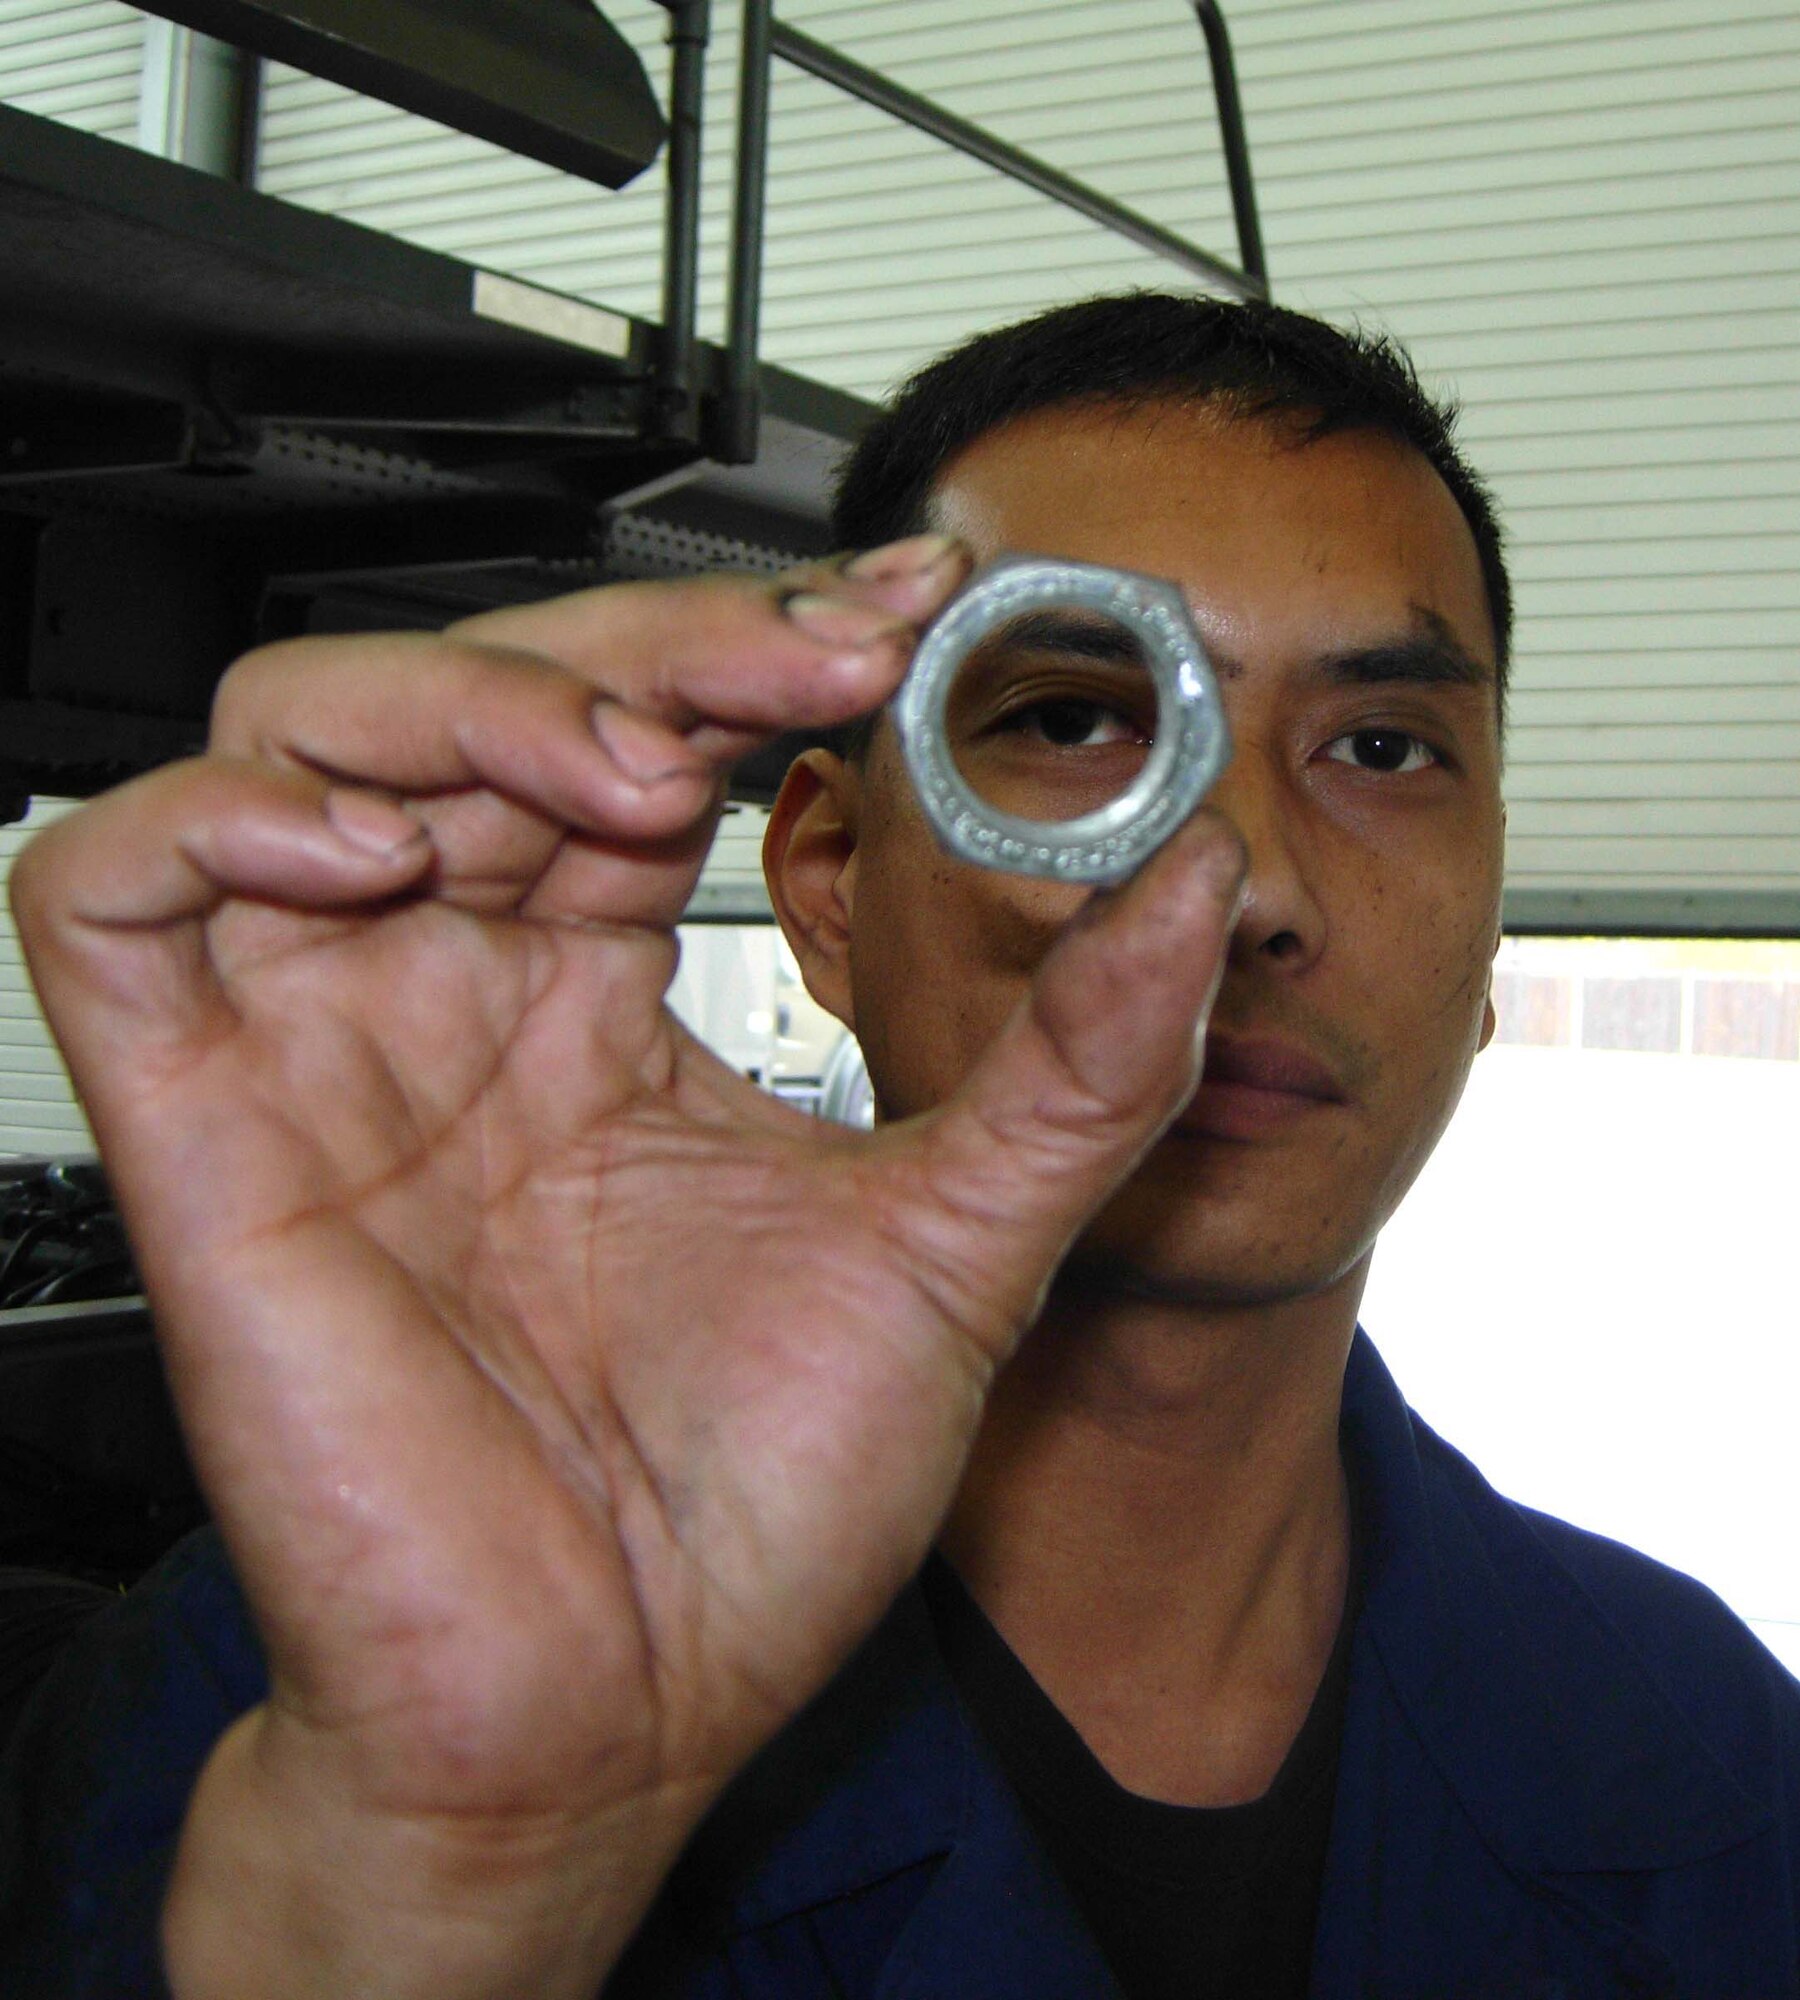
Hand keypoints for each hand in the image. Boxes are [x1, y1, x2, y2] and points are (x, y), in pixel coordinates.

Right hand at [10, 539, 1245, 1998]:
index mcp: (603, 1004)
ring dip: (465, 700)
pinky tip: (380, 856)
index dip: (752, 644)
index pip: (639, 735)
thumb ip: (1084, 1061)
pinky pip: (113, 890)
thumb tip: (1205, 885)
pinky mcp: (200, 1127)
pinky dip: (222, 819)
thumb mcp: (960, 1243)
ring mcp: (323, 1046)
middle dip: (647, 644)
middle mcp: (459, 994)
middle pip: (482, 692)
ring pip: (293, 738)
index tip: (899, 618)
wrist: (623, 1711)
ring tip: (626, 780)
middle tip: (797, 678)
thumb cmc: (752, 1502)